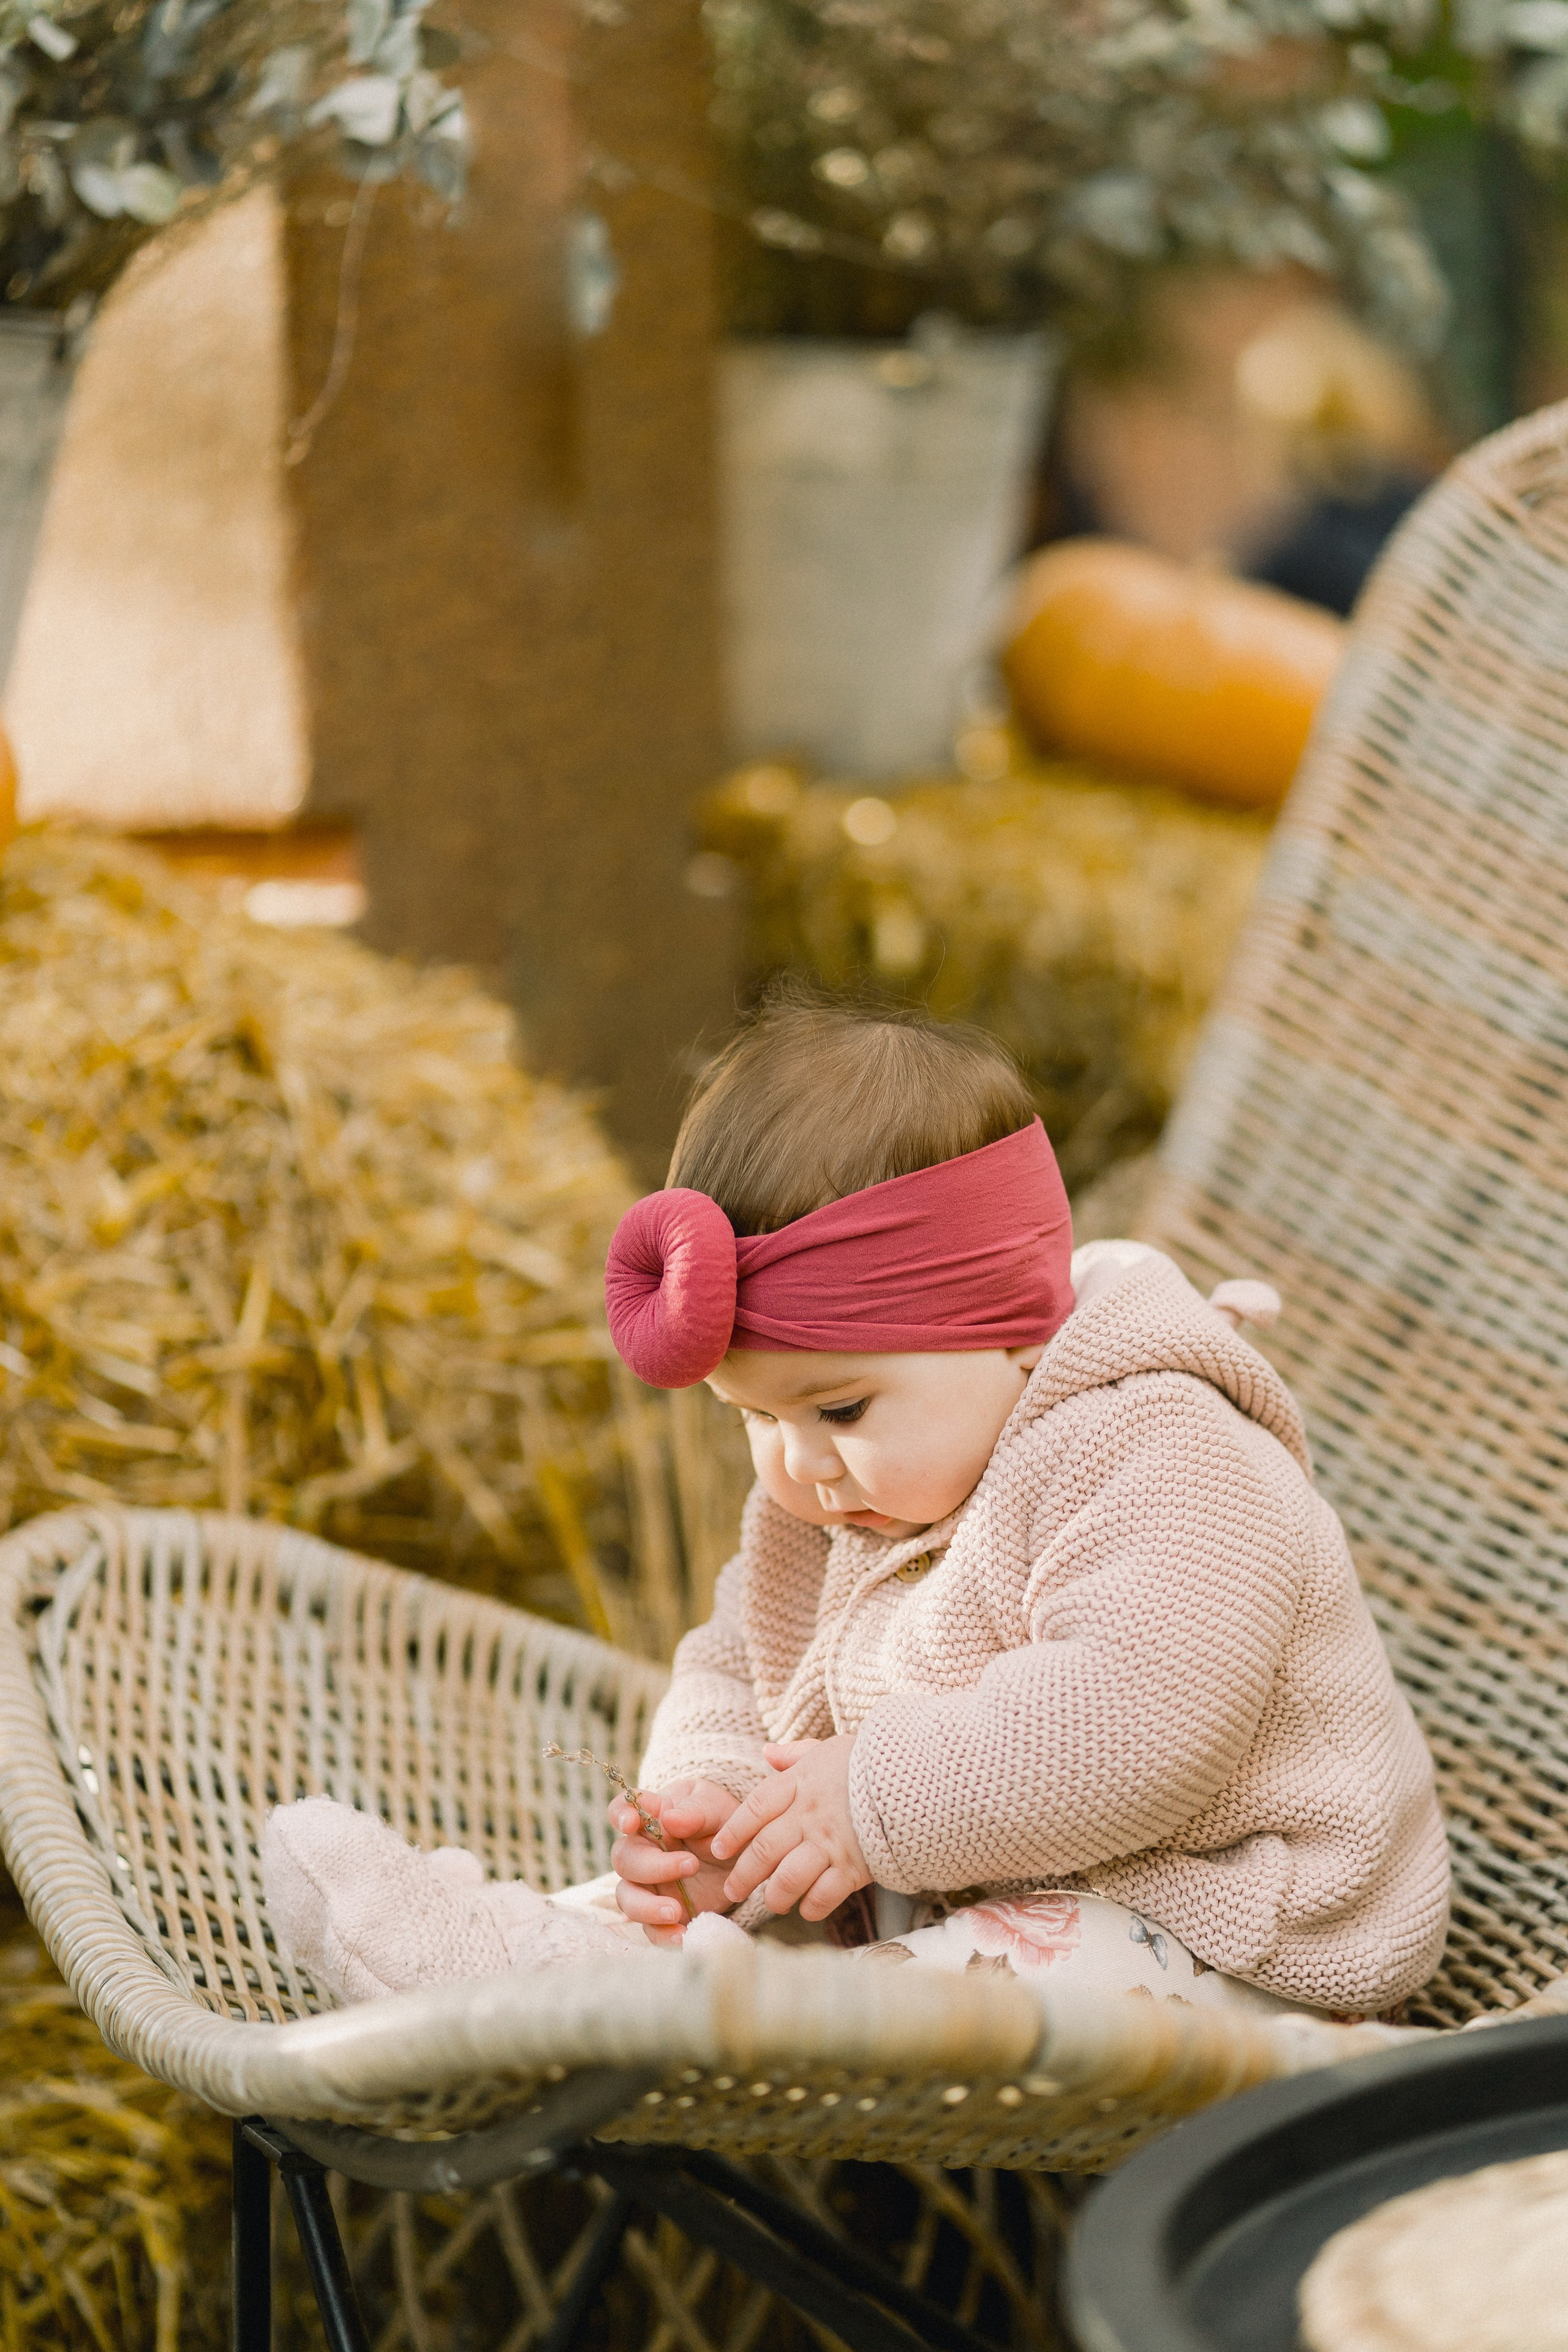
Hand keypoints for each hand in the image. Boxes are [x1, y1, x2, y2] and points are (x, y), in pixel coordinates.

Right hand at [609, 1778, 741, 1945]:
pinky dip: (662, 1935)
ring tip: (676, 1912)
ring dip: (647, 1907)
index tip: (630, 1824)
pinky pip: (650, 1928)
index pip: (622, 1810)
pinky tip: (683, 1936)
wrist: (741, 1855)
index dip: (620, 1816)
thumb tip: (670, 1819)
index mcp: (653, 1816)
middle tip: (692, 1866)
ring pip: (627, 1897)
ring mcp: (649, 1883)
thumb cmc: (723, 1821)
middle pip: (624, 1859)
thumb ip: (695, 1812)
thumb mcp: (716, 1809)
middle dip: (652, 1866)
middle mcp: (644, 1850)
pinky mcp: (661, 1912)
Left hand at [708, 1736, 869, 1922]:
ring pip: (789, 1877)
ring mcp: (833, 1842)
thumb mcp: (830, 1748)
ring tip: (772, 1903)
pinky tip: (807, 1908)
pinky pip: (824, 1895)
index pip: (756, 1808)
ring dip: (775, 1896)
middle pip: (765, 1848)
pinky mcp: (856, 1867)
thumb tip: (767, 1753)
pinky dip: (812, 1907)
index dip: (734, 1831)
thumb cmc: (872, 1761)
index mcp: (801, 1783)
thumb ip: (796, 1755)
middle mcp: (811, 1814)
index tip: (718, 1850)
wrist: (919, 1775)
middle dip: (744, 1874)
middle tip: (733, 1890)